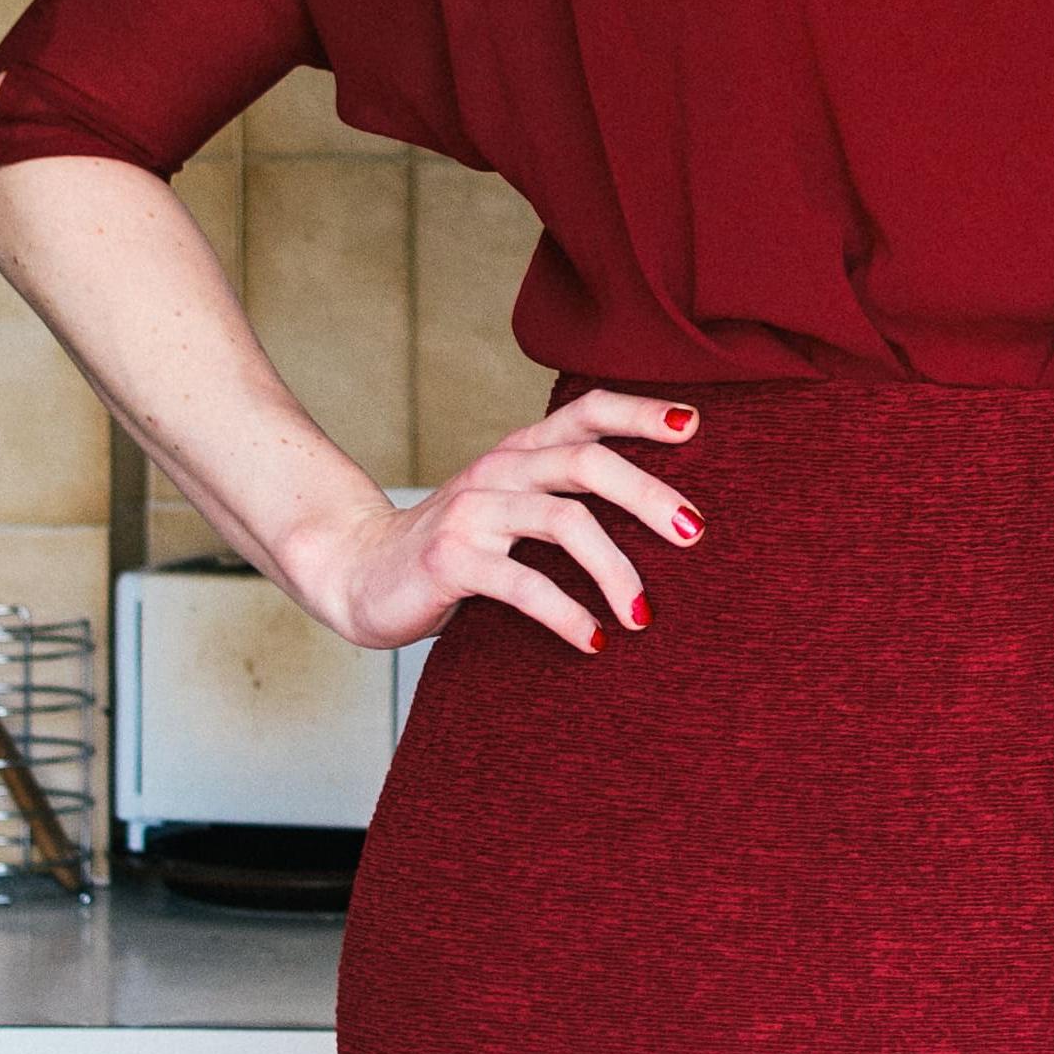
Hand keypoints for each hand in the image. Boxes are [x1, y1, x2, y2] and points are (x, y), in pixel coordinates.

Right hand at [303, 390, 702, 657]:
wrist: (359, 571)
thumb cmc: (454, 546)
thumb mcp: (509, 506)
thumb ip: (562, 497)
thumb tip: (664, 517)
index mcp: (520, 451)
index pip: (586, 412)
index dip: (639, 413)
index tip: (694, 426)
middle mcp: (499, 470)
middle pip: (587, 462)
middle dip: (648, 494)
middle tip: (694, 533)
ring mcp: (473, 512)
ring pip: (563, 521)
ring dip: (615, 567)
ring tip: (644, 613)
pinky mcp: (450, 559)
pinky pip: (522, 584)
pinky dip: (566, 614)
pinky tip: (593, 641)